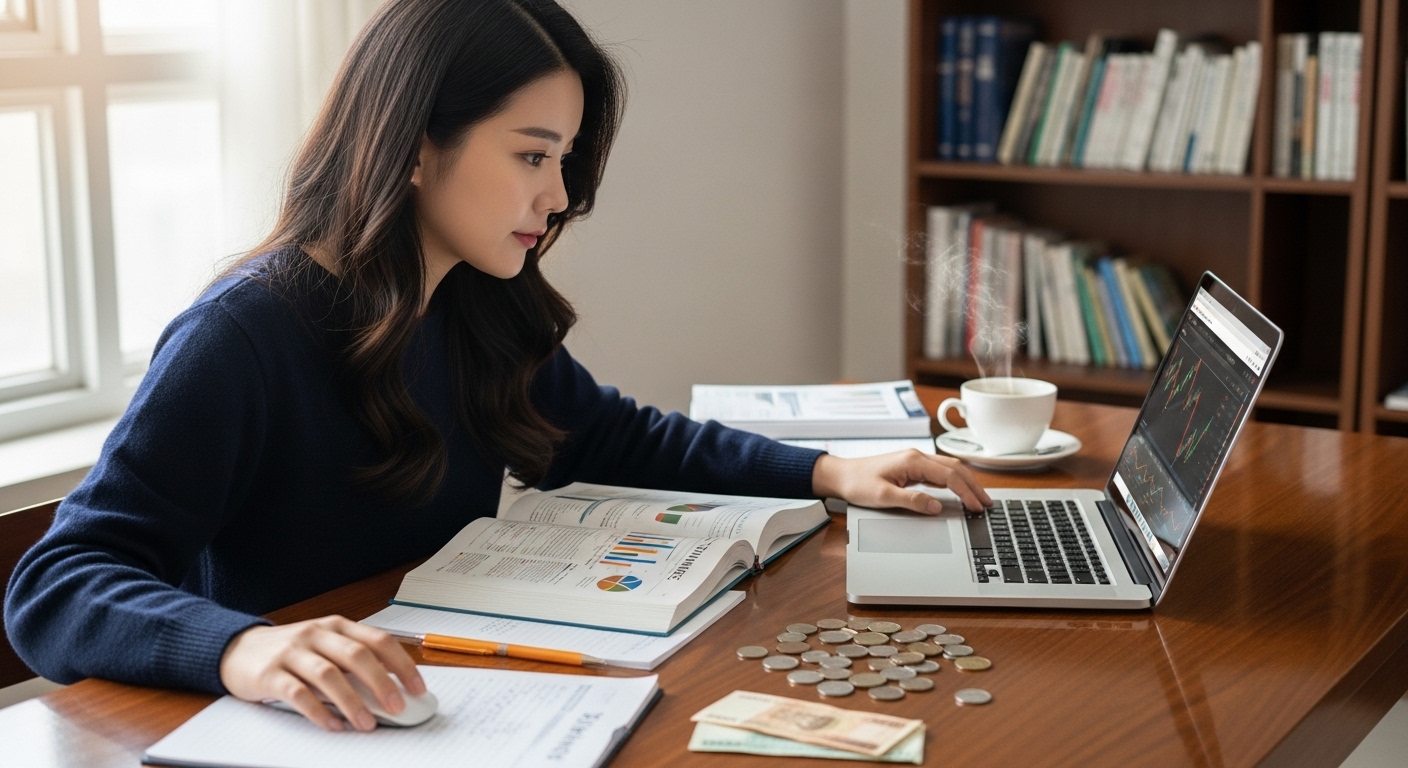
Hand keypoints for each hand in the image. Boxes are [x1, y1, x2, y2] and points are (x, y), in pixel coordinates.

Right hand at [219, 616, 425, 731]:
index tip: (418, 688)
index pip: (378, 640)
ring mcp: (292, 652)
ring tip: (367, 724)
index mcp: (337, 626)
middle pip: (356, 655)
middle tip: (397, 707)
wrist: (237, 649)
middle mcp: (316, 634)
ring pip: (328, 674)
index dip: (402, 664)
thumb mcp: (325, 647)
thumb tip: (392, 690)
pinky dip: (318, 711)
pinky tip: (332, 725)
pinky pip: (297, 694)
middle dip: (381, 683)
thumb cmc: (291, 652)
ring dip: (351, 701)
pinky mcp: (269, 674)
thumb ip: (353, 662)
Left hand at [811, 450, 991, 513]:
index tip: (977, 507)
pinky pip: (939, 472)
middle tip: (987, 503)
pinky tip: (959, 491)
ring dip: (966, 482)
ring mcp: (915, 460)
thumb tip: (937, 506)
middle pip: (955, 468)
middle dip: (973, 486)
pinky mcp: (911, 467)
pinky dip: (954, 481)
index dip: (967, 492)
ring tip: (979, 498)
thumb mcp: (882, 496)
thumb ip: (911, 501)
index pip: (949, 476)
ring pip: (949, 468)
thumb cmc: (857, 483)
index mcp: (913, 461)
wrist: (839, 475)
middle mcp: (917, 457)